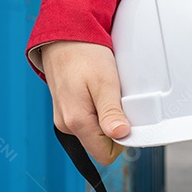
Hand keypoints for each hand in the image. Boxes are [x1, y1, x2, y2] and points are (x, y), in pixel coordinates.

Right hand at [42, 41, 129, 165]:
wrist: (64, 36)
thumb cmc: (84, 54)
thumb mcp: (105, 83)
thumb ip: (111, 112)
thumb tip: (120, 135)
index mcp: (76, 122)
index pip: (105, 154)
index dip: (122, 140)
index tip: (126, 118)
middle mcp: (67, 125)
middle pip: (100, 144)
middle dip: (114, 126)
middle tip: (116, 99)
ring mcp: (64, 118)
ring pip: (95, 132)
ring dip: (105, 116)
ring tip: (104, 91)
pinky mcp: (66, 111)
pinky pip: (87, 120)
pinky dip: (96, 109)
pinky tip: (96, 91)